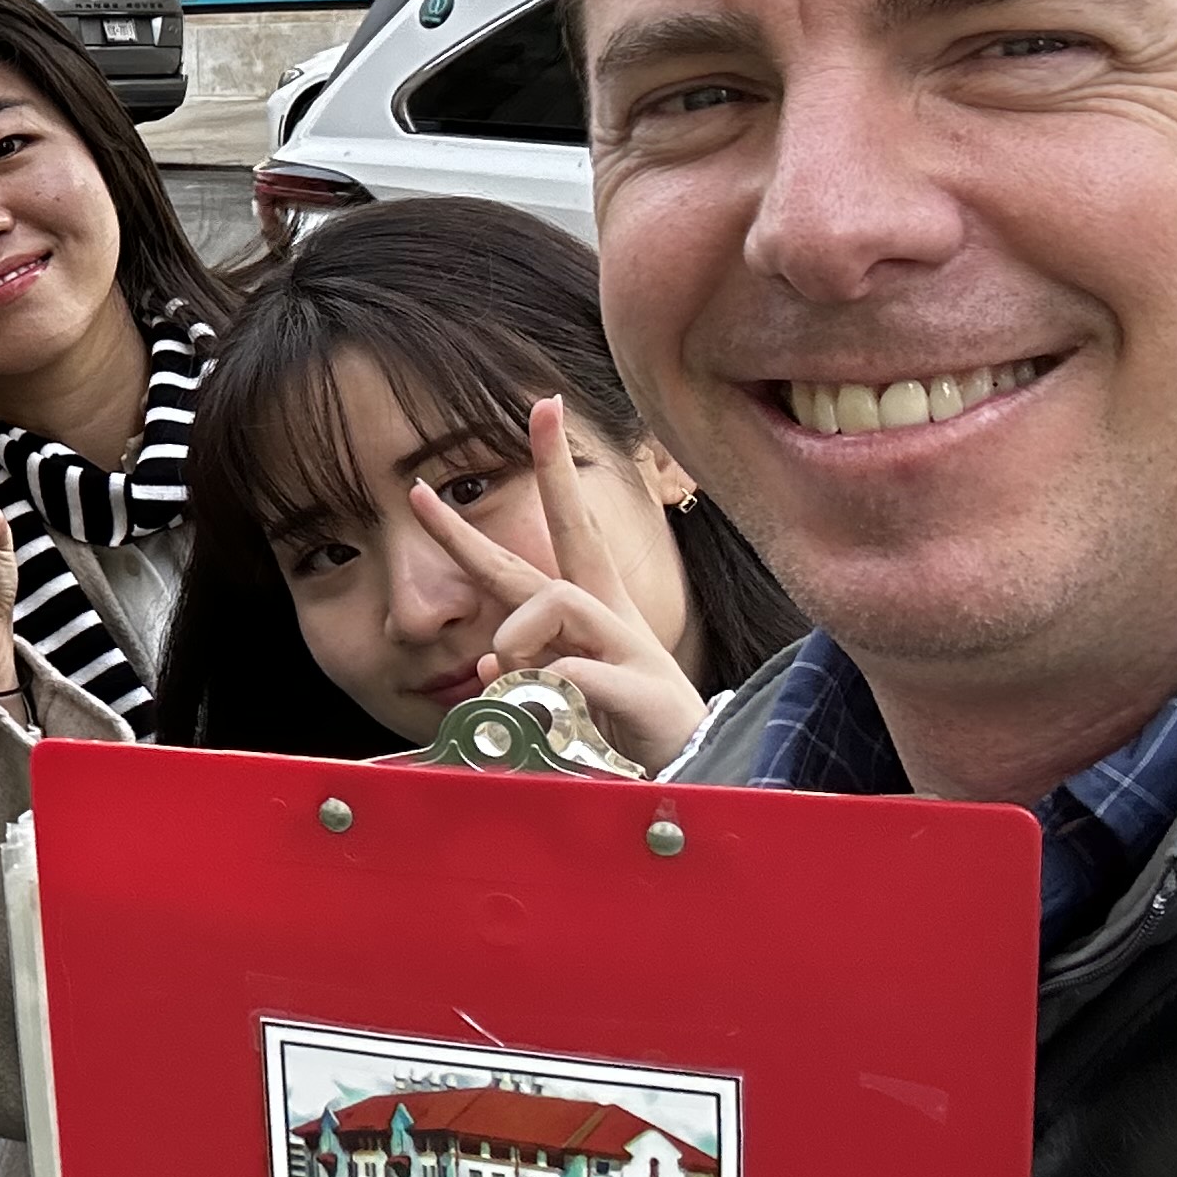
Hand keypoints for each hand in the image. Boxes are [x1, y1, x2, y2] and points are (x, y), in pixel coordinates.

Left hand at [405, 397, 706, 771]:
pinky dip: (553, 682)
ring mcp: (629, 646)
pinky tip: (554, 701)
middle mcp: (609, 612)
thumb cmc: (623, 722)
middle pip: (570, 532)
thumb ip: (522, 667)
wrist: (693, 769)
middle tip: (513, 435)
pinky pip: (579, 671)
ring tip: (509, 671)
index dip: (549, 468)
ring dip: (515, 632)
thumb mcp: (563, 687)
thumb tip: (483, 661)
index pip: (565, 524)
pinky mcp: (643, 690)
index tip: (541, 407)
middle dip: (546, 473)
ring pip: (556, 600)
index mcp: (589, 604)